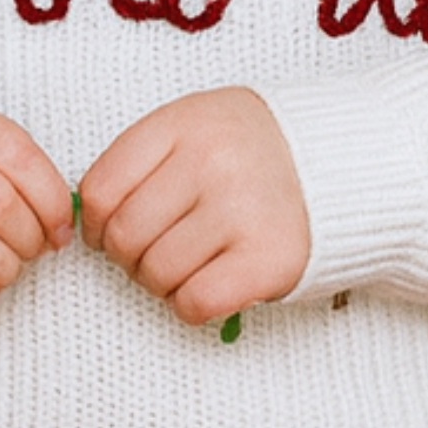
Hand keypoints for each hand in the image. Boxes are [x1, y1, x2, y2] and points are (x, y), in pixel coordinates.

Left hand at [78, 88, 309, 326]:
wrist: (342, 160)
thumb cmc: (251, 151)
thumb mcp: (194, 128)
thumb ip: (140, 163)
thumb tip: (85, 224)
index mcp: (182, 123)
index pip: (99, 191)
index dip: (97, 225)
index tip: (114, 231)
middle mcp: (210, 161)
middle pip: (125, 237)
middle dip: (130, 257)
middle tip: (158, 252)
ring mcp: (241, 210)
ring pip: (156, 274)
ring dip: (162, 282)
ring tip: (191, 264)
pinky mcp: (269, 259)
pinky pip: (195, 302)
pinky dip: (193, 304)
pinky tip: (213, 283)